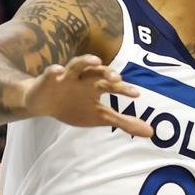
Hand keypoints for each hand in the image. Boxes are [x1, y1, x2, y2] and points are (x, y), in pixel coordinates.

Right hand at [21, 55, 152, 137]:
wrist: (42, 103)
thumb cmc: (75, 107)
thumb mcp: (100, 117)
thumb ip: (125, 122)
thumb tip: (151, 133)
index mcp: (97, 87)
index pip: (113, 85)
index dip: (124, 88)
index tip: (137, 93)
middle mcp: (84, 78)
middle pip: (98, 72)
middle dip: (108, 73)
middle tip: (117, 78)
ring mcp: (66, 77)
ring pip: (76, 65)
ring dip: (85, 61)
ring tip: (95, 61)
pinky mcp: (48, 79)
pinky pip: (51, 72)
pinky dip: (54, 71)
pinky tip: (58, 71)